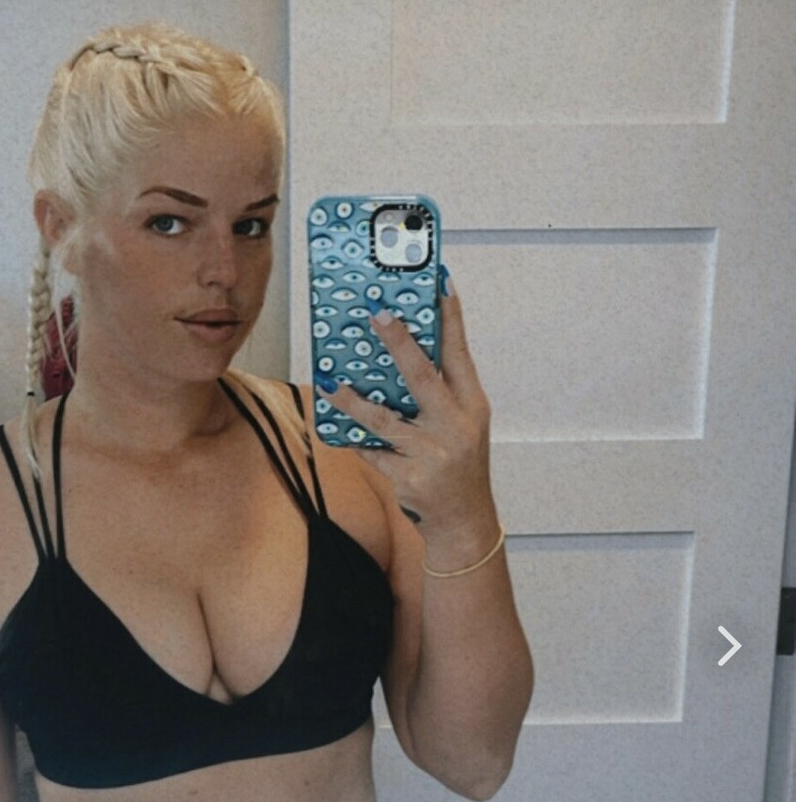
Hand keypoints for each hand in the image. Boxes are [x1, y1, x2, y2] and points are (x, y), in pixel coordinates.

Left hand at [318, 278, 498, 548]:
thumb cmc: (458, 462)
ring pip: (383, 420)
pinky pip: (371, 452)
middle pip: (423, 377)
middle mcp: (455, 426)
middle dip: (399, 343)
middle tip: (377, 315)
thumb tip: (396, 351)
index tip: (440, 281)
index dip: (451, 317)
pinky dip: (354, 440)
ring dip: (353, 400)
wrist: (463, 520)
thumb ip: (439, 391)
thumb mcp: (462, 422)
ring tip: (330, 382)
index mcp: (471, 405)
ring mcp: (431, 453)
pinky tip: (338, 429)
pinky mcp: (408, 478)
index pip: (459, 353)